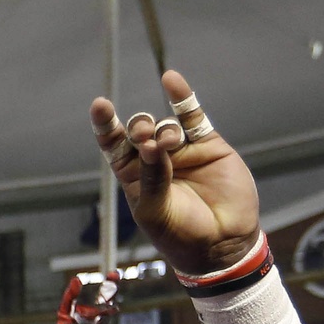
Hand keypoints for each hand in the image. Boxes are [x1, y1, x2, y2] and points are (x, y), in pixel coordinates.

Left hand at [89, 68, 258, 279]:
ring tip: (168, 143)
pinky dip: (182, 97)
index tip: (100, 105)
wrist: (223, 243)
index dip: (106, 125)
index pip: (114, 145)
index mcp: (134, 176)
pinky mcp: (207, 144)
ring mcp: (182, 150)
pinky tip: (171, 80)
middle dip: (138, 127)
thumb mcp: (156, 211)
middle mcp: (155, 160)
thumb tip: (149, 143)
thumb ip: (152, 178)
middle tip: (143, 136)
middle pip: (139, 130)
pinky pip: (192, 116)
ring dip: (162, 128)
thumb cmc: (180, 234)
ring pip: (165, 124)